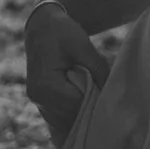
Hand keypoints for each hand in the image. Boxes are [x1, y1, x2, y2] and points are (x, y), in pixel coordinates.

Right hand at [23, 0, 108, 142]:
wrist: (42, 28)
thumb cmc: (62, 33)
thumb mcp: (83, 46)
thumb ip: (98, 69)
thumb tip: (112, 92)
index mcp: (45, 85)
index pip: (76, 104)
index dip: (95, 101)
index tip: (110, 95)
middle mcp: (38, 97)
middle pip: (72, 115)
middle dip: (90, 108)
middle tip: (107, 99)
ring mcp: (38, 102)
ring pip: (67, 120)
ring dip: (82, 113)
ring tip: (96, 100)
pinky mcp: (42, 103)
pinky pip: (61, 118)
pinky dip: (74, 114)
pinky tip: (85, 106)